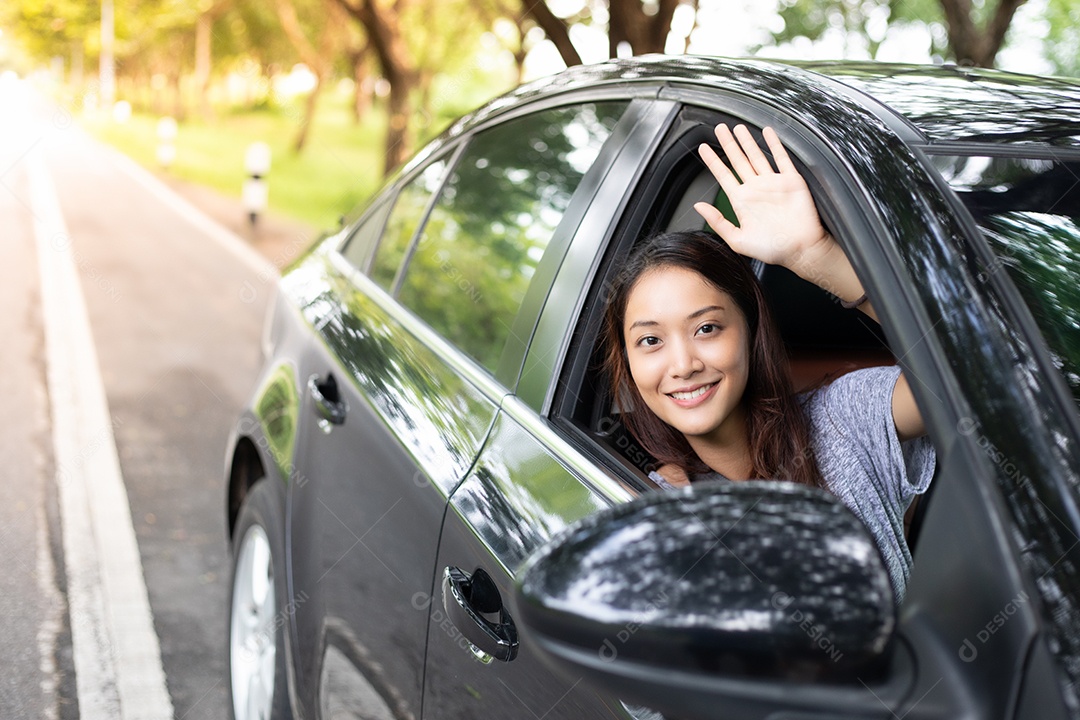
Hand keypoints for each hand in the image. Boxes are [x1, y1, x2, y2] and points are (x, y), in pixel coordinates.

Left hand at [694, 124, 832, 273]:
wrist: (800, 250)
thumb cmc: (771, 250)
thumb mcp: (737, 240)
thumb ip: (718, 222)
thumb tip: (699, 207)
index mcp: (742, 202)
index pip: (723, 176)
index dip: (713, 161)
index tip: (703, 148)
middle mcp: (756, 189)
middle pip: (738, 161)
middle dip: (728, 144)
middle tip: (719, 128)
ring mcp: (773, 183)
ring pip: (756, 156)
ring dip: (747, 141)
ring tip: (737, 127)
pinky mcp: (791, 181)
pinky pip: (781, 158)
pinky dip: (775, 144)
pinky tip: (767, 132)